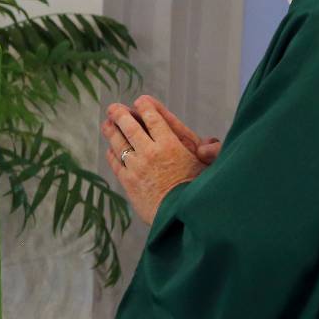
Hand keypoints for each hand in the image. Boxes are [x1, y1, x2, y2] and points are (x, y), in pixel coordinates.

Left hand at [102, 94, 207, 224]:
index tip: (140, 100)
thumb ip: (211, 151)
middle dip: (120, 113)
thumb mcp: (209, 168)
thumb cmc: (199, 191)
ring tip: (107, 123)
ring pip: (118, 142)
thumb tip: (208, 143)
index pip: (154, 118)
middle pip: (129, 126)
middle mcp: (150, 153)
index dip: (145, 106)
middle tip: (114, 107)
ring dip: (111, 130)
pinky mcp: (127, 182)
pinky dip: (111, 152)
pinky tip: (111, 149)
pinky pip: (115, 162)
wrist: (180, 218)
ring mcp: (136, 167)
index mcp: (170, 145)